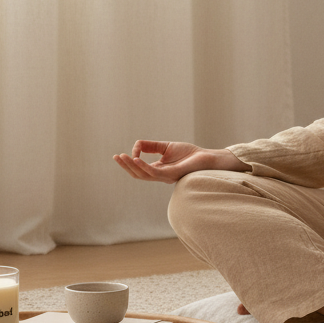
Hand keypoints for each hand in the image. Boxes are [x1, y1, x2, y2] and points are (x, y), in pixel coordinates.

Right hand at [112, 140, 246, 183]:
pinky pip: (154, 172)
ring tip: (122, 157)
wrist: (207, 157)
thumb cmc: (189, 153)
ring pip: (144, 175)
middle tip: (115, 157)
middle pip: (138, 174)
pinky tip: (136, 159)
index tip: (122, 153)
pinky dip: (144, 166)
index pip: (139, 169)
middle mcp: (160, 175)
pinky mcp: (172, 174)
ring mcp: (165, 176)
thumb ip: (151, 146)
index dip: (128, 163)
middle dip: (126, 166)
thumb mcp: (166, 146)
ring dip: (131, 166)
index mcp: (158, 170)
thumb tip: (136, 146)